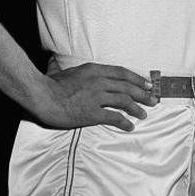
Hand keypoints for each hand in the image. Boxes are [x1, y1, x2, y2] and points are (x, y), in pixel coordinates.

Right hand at [37, 63, 155, 130]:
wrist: (41, 96)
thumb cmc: (51, 84)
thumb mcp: (71, 70)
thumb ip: (83, 71)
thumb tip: (85, 69)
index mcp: (95, 70)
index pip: (122, 73)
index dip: (137, 79)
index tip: (147, 84)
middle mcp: (99, 81)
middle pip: (127, 87)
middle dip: (143, 94)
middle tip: (153, 100)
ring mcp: (97, 97)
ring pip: (124, 101)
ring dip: (137, 108)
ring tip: (143, 114)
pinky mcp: (92, 113)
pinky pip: (114, 117)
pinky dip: (124, 122)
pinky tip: (129, 126)